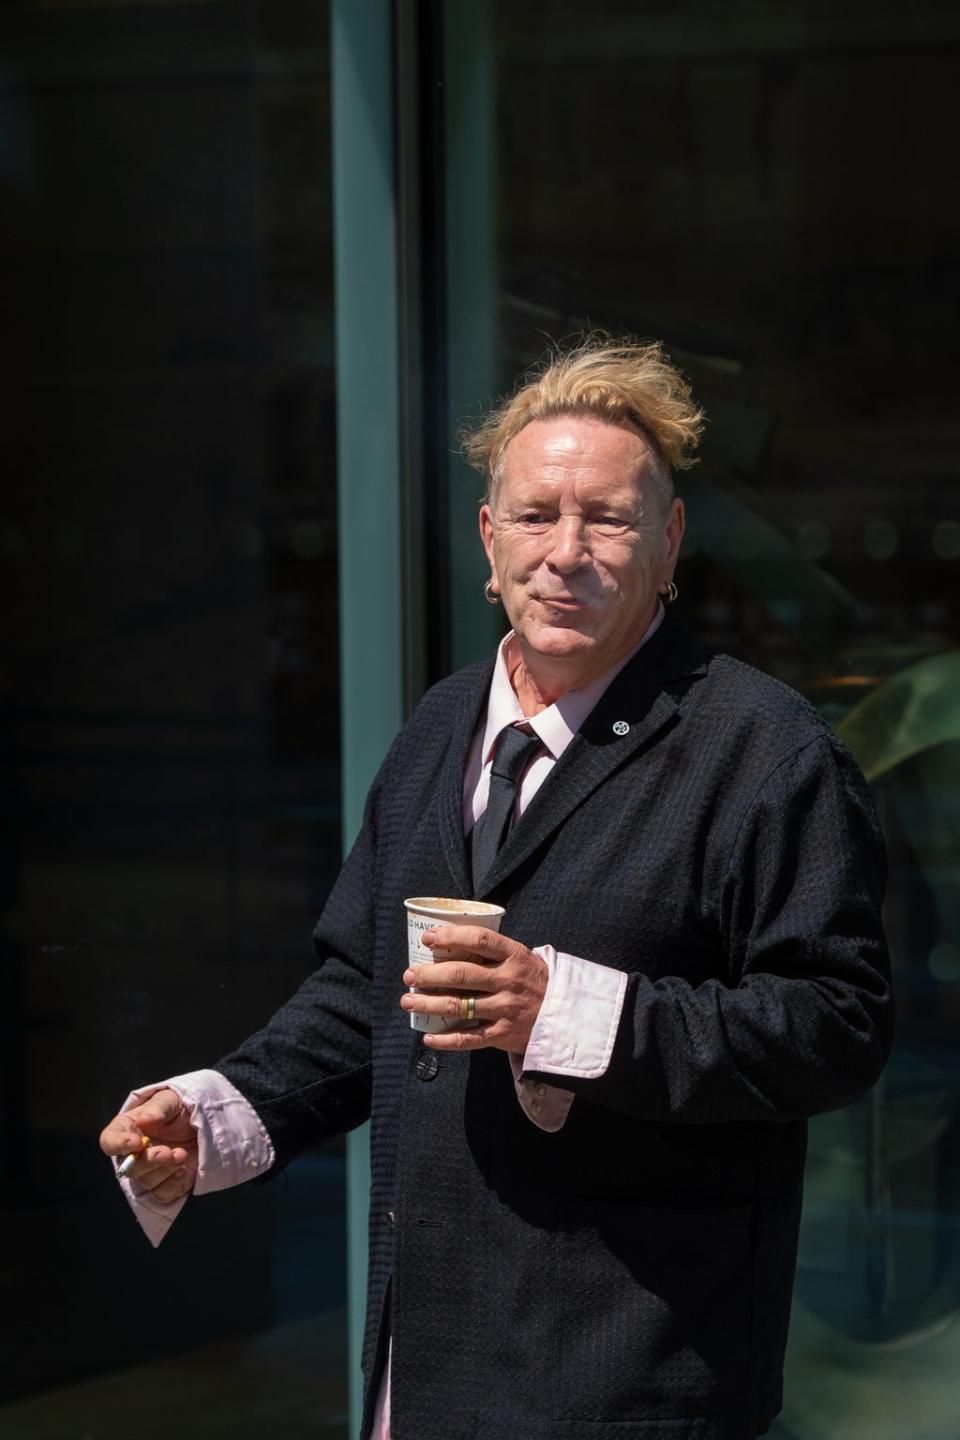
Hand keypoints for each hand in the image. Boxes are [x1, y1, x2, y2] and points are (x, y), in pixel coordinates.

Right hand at [99, 1087, 197, 1203]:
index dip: (119, 1144)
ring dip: (165, 1170)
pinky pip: (161, 1194)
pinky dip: (172, 1184)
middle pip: (129, 1167)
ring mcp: (147, 1172)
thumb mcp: (170, 1100)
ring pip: (146, 1181)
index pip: (110, 1141)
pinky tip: (183, 1170)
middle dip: (149, 1161)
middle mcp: (132, 1154)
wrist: (201, 1126)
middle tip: (167, 1152)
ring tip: (182, 1154)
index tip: (137, 1142)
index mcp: (126, 1130)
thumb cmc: (179, 1110)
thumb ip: (158, 1108)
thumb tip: (144, 1120)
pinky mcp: (163, 1185)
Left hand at [400, 926, 547, 1053]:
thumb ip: (493, 952)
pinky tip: (429, 1037)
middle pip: (461, 974)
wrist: (567, 1014)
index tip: (428, 938)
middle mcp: (508, 981)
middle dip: (429, 974)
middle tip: (409, 975)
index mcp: (514, 956)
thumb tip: (452, 943)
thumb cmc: (535, 981)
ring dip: (428, 1004)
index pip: (479, 940)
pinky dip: (446, 1040)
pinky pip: (469, 1038)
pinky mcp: (504, 1034)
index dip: (451, 937)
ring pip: (459, 1006)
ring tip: (408, 1001)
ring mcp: (506, 1008)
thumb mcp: (522, 958)